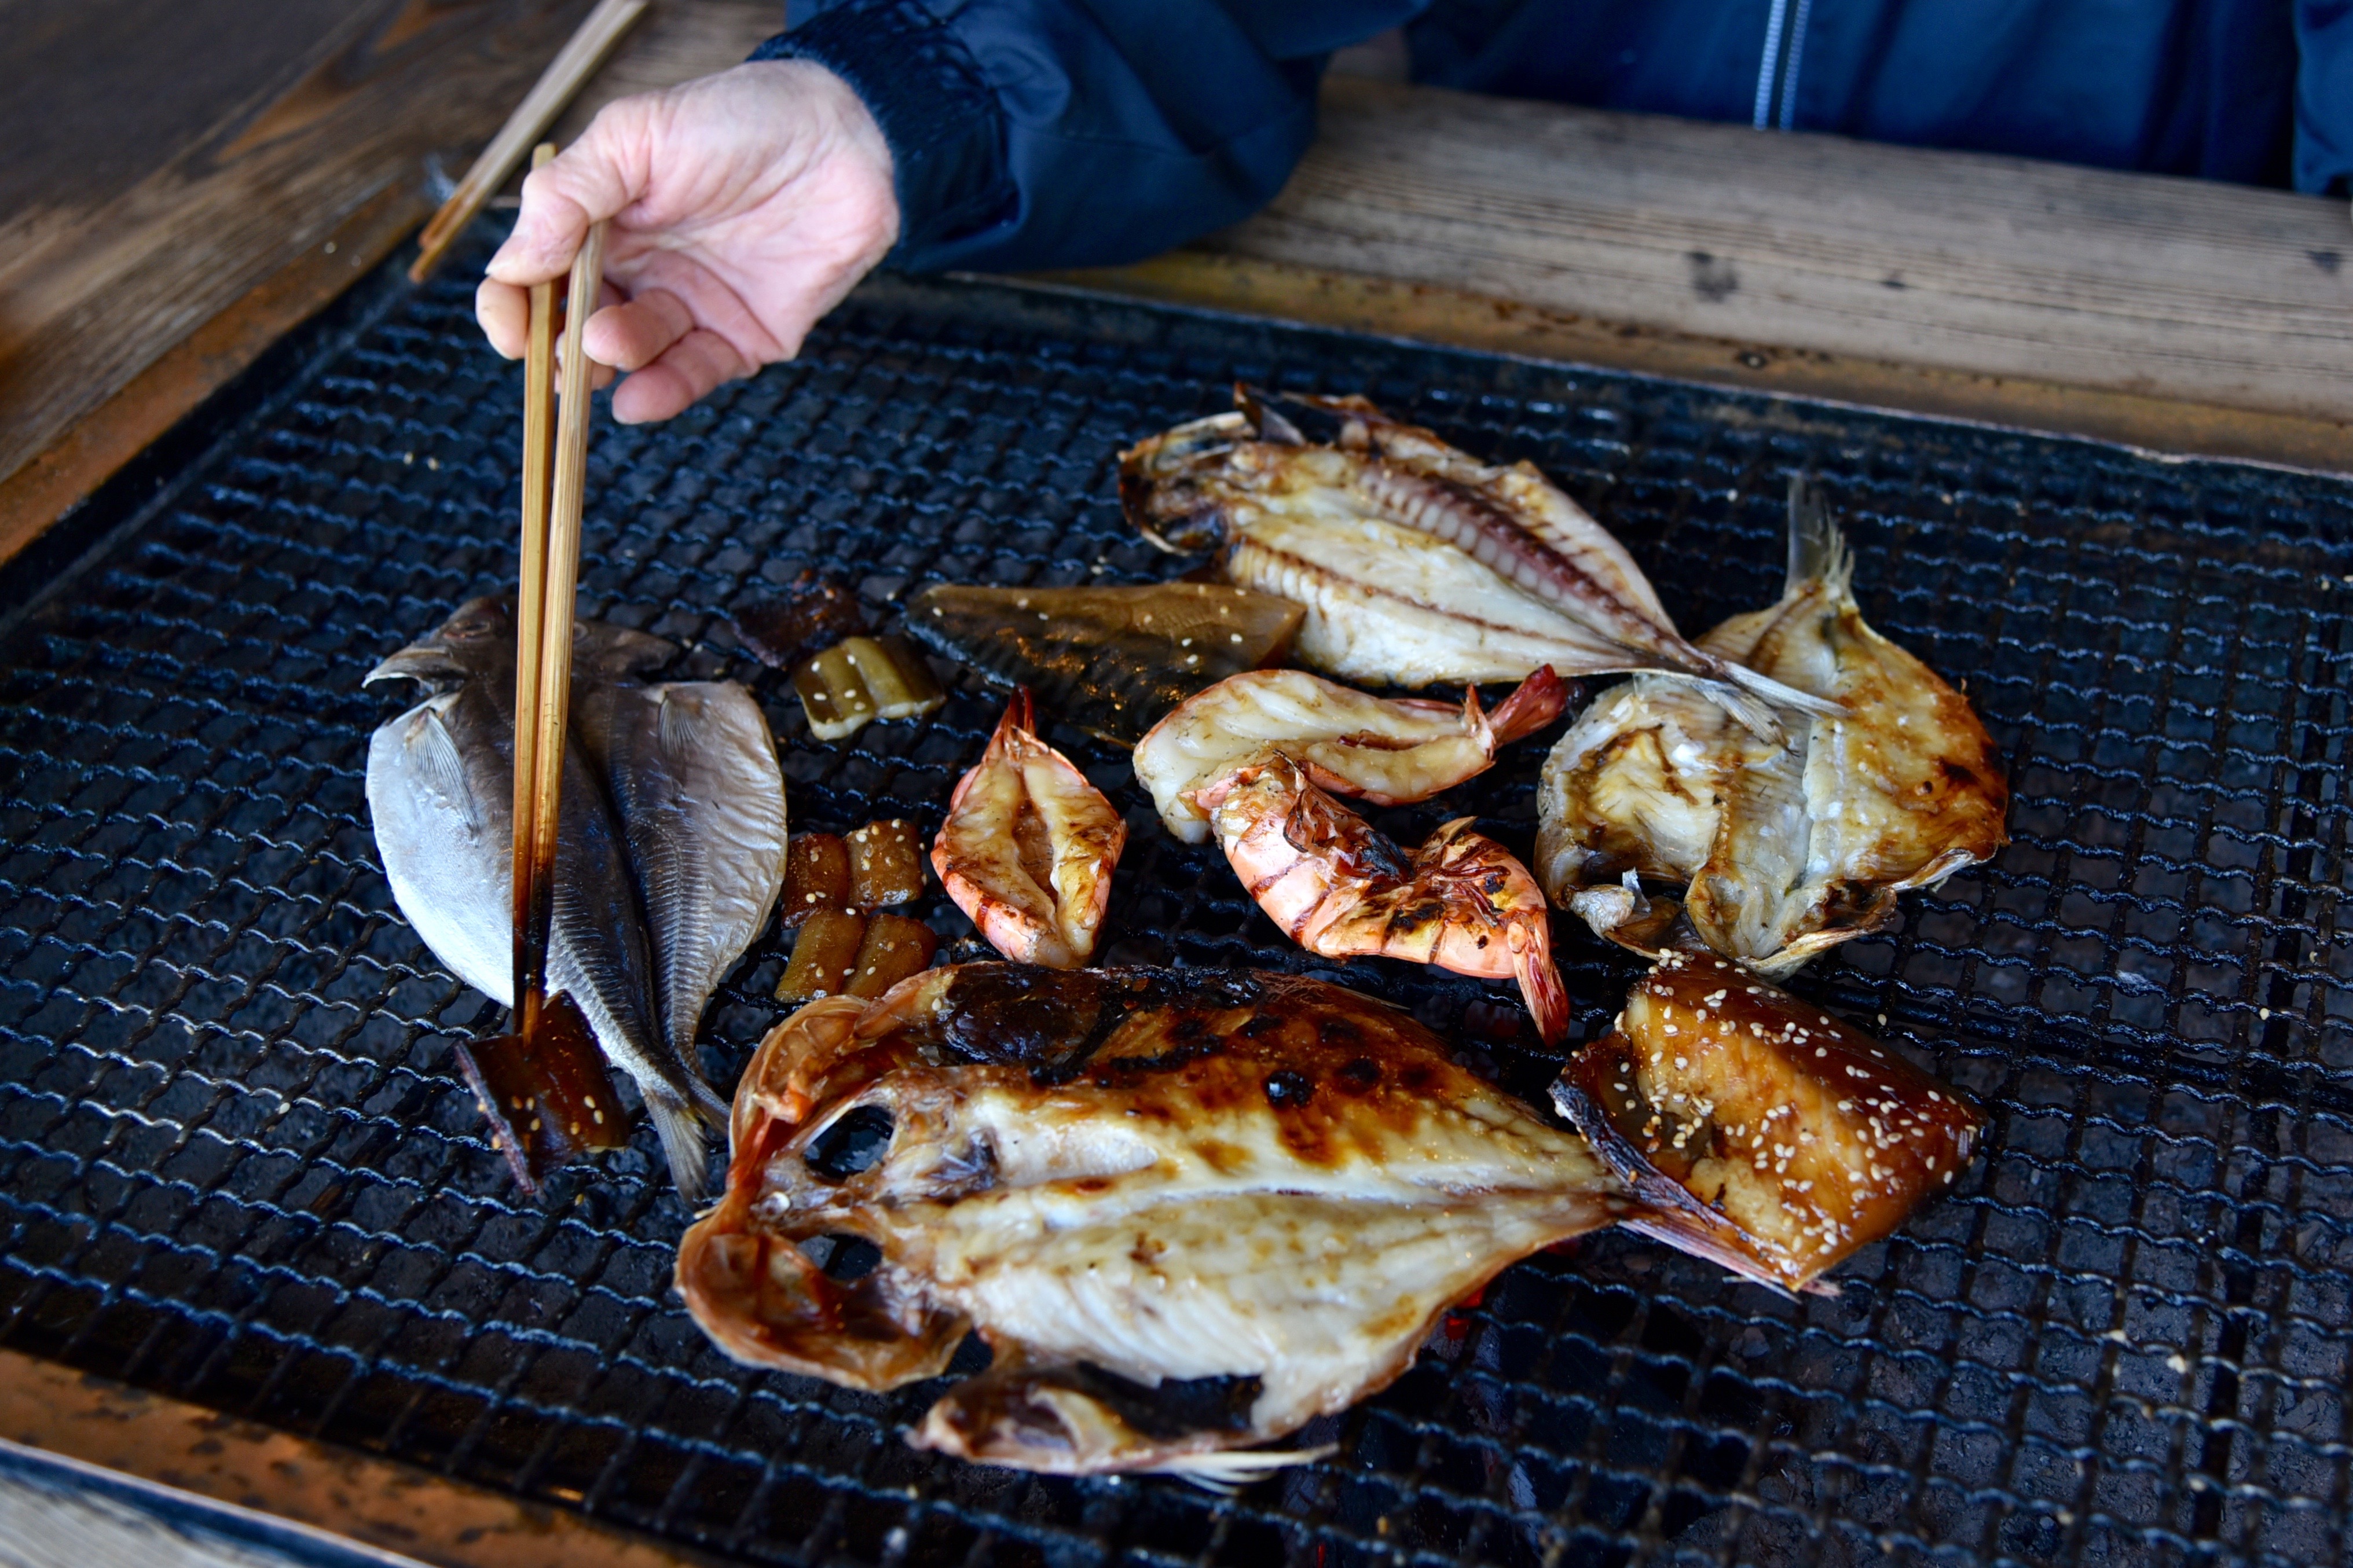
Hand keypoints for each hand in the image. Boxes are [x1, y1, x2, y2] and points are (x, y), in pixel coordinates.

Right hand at [477, 60, 898, 423]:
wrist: (844, 136)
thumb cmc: (738, 119)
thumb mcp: (637, 135)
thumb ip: (572, 195)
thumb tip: (513, 262)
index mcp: (601, 222)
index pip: (534, 277)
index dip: (510, 308)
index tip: (509, 330)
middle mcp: (640, 270)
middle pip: (577, 326)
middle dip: (561, 347)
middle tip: (563, 349)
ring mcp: (691, 306)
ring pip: (633, 355)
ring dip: (611, 359)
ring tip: (604, 345)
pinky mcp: (744, 337)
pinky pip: (695, 374)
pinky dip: (664, 392)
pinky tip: (637, 397)